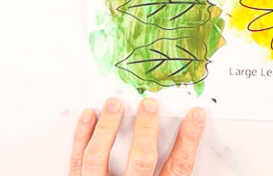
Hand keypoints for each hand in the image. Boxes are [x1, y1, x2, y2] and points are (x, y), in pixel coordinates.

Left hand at [68, 98, 204, 175]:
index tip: (196, 115)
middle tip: (149, 104)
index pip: (178, 168)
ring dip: (107, 128)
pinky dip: (82, 136)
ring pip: (98, 158)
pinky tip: (89, 116)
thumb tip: (182, 141)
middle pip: (141, 161)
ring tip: (114, 103)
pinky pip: (76, 161)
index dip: (189, 140)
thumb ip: (168, 173)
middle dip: (146, 130)